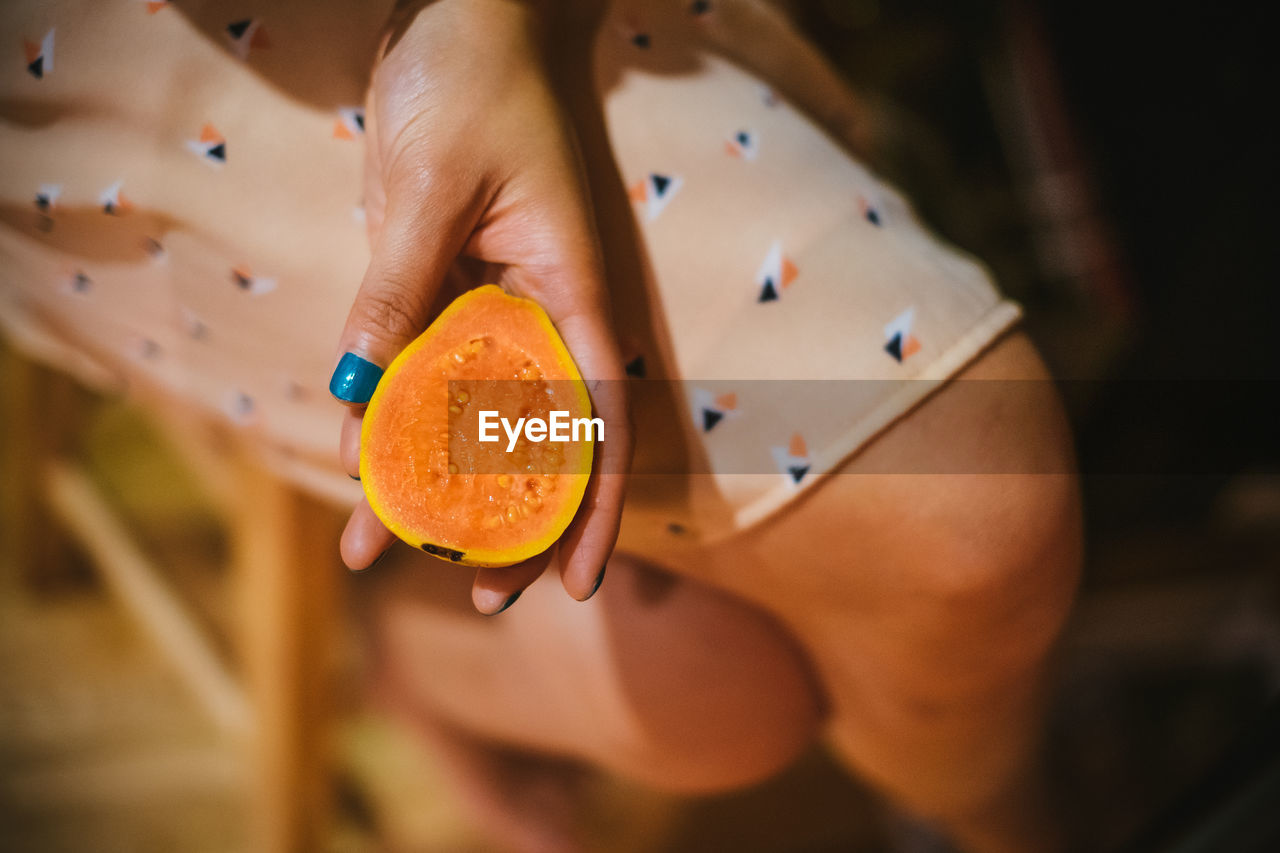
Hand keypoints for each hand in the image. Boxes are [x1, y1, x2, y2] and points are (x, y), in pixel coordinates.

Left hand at [329, 0, 629, 612]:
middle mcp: (551, 309)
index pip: (601, 424)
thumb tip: (358, 399)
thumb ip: (396, 290)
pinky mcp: (461, 284)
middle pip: (543, 441)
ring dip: (449, 483)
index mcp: (575, 292)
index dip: (596, 512)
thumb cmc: (470, 80)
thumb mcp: (423, 188)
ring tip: (394, 546)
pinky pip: (438, 367)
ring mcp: (505, 300)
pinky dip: (408, 416)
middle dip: (515, 524)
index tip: (577, 586)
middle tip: (477, 599)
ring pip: (485, 415)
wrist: (468, 13)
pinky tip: (370, 459)